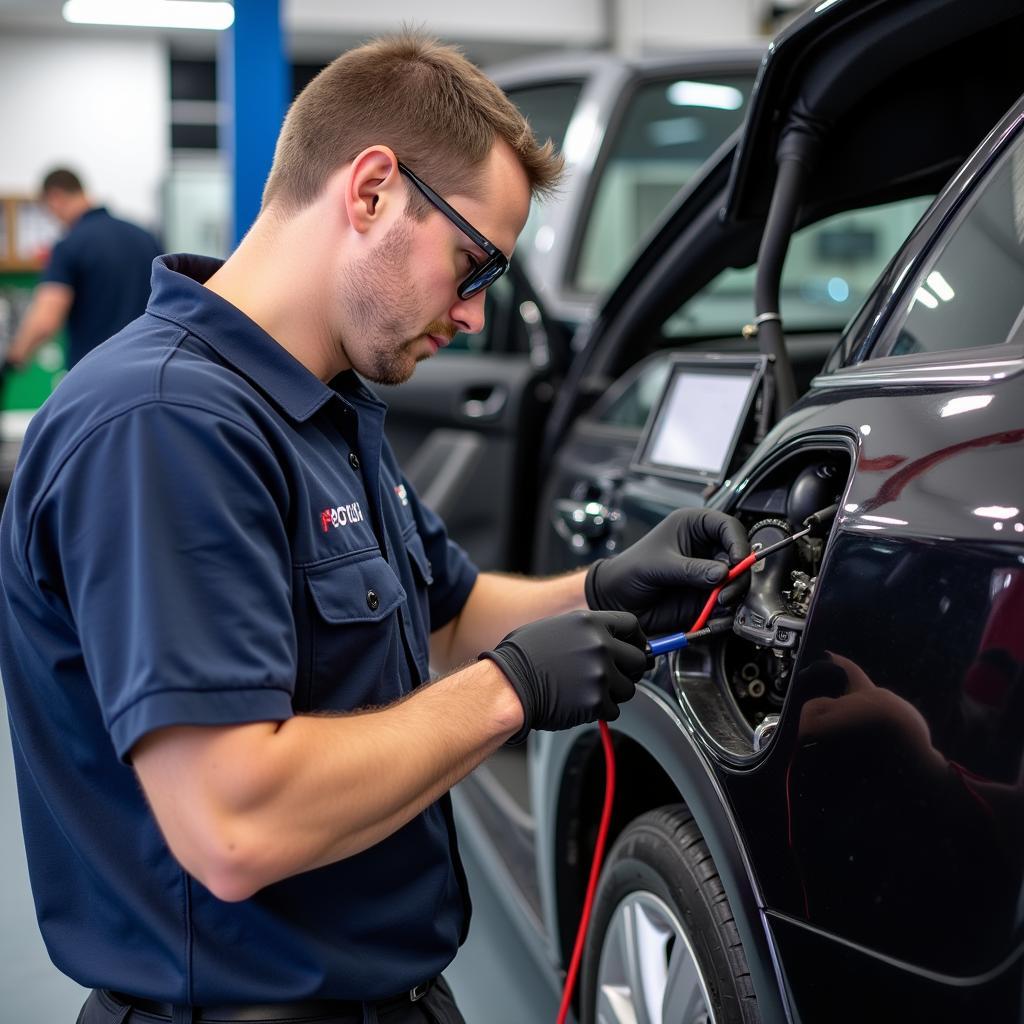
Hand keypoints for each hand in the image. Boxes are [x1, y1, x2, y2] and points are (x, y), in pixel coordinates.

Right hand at [481, 610, 647, 743]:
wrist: (508, 686)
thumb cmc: (523, 658)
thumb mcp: (557, 627)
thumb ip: (588, 632)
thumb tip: (613, 641)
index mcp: (590, 623)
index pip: (632, 626)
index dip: (634, 639)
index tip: (633, 648)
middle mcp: (600, 645)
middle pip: (638, 659)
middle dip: (628, 669)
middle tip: (612, 675)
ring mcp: (600, 674)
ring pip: (629, 688)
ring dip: (614, 692)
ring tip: (587, 689)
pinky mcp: (596, 701)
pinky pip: (614, 709)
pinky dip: (601, 710)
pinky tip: (580, 702)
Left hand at [585, 508, 749, 633]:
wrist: (616, 599)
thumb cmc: (630, 569)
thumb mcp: (658, 565)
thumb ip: (690, 569)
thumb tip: (722, 574)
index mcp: (694, 527)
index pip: (728, 526)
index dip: (738, 542)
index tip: (739, 560)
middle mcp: (705, 550)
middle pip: (739, 558)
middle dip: (738, 575)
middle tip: (726, 591)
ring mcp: (707, 575)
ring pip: (737, 583)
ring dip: (734, 596)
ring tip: (719, 604)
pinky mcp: (706, 599)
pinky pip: (725, 607)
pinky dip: (724, 615)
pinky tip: (714, 619)